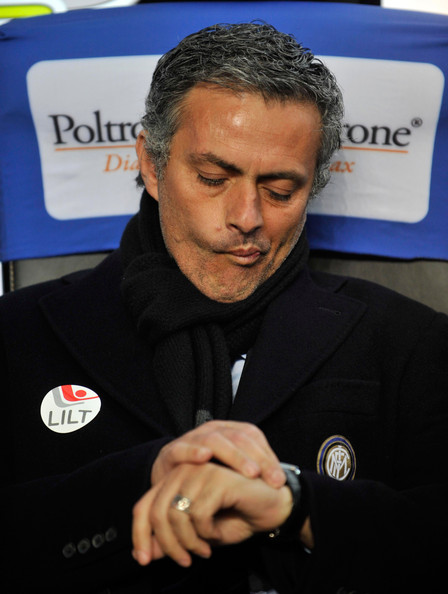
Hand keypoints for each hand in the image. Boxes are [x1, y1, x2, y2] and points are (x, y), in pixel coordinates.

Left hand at [133, 462, 292, 567]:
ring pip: (175, 514)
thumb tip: (143, 554)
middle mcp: (184, 470)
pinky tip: (216, 533)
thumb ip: (171, 540)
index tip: (144, 560)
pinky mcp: (217, 477)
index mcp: (175, 480)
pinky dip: (205, 532)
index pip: (143, 507)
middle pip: (155, 512)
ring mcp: (201, 471)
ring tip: (204, 549)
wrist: (272, 509)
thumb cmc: (236, 517)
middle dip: (167, 544)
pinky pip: (198, 513)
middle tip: (185, 560)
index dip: (139, 535)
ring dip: (188, 541)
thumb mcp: (198, 535)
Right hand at [151, 420, 285, 488]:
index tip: (280, 482)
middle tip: (270, 479)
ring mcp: (191, 438)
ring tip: (250, 472)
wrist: (172, 488)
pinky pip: (182, 448)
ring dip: (234, 456)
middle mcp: (212, 431)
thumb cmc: (208, 482)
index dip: (268, 456)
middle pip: (237, 437)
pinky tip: (205, 457)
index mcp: (229, 432)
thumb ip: (254, 474)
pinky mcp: (171, 451)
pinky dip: (193, 451)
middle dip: (256, 458)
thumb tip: (283, 484)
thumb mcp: (233, 476)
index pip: (252, 436)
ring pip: (215, 440)